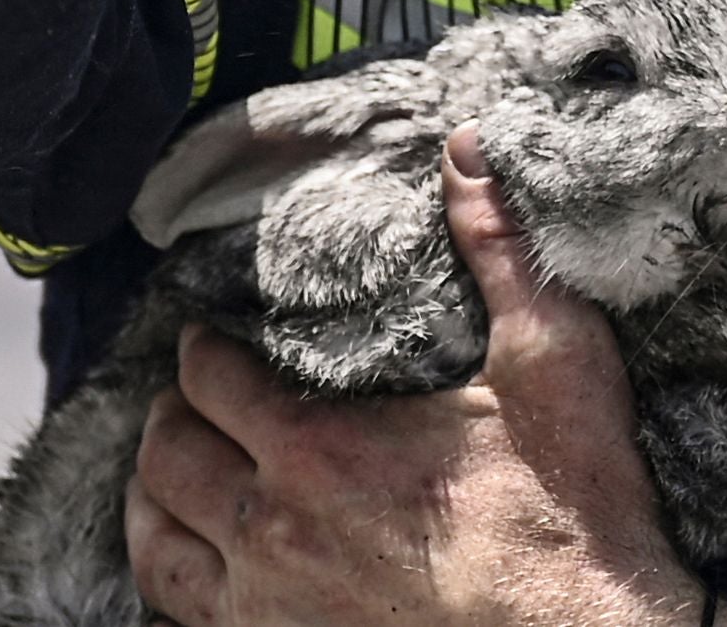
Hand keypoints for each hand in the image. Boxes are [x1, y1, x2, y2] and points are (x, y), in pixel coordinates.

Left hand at [125, 127, 719, 626]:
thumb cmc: (575, 506)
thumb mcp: (551, 358)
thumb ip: (500, 249)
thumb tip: (469, 147)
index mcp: (319, 448)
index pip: (211, 381)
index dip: (201, 350)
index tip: (206, 339)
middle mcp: (274, 530)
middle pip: (169, 461)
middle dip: (169, 420)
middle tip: (185, 401)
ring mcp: (271, 609)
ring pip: (161, 551)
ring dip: (151, 505)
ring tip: (163, 481)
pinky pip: (187, 626)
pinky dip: (175, 596)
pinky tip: (195, 576)